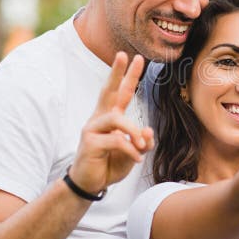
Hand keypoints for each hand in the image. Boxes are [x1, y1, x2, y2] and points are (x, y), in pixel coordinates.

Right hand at [70, 52, 154, 194]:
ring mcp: (92, 128)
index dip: (128, 76)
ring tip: (142, 146)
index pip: (120, 92)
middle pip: (108, 90)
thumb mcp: (133, 152)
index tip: (137, 58)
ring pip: (118, 119)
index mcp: (110, 117)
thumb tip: (148, 132)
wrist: (90, 183)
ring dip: (134, 132)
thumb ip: (142, 142)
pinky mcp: (89, 142)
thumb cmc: (110, 164)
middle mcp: (100, 118)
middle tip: (123, 54)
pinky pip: (117, 139)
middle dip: (116, 72)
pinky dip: (130, 149)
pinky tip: (136, 159)